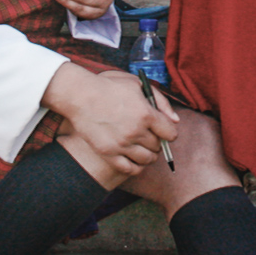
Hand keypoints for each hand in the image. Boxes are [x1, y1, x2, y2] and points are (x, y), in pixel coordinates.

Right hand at [44, 66, 179, 178]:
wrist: (80, 95)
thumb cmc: (109, 86)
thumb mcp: (138, 85)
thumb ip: (161, 101)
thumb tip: (176, 121)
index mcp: (145, 114)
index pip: (170, 133)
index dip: (168, 131)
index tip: (162, 129)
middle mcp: (135, 132)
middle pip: (158, 146)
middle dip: (156, 141)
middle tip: (148, 134)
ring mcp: (121, 145)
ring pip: (147, 159)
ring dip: (148, 154)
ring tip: (141, 146)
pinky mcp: (108, 153)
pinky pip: (130, 169)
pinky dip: (136, 167)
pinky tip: (133, 158)